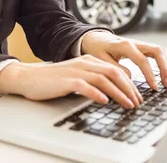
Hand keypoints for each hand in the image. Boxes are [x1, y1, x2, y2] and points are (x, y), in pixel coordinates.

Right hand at [0, 55, 143, 108]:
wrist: (28, 78)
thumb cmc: (52, 81)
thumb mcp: (76, 77)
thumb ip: (92, 81)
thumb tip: (110, 94)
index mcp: (89, 61)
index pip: (115, 70)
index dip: (129, 83)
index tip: (137, 96)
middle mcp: (85, 63)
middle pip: (114, 73)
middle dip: (129, 88)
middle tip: (138, 102)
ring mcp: (76, 71)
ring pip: (104, 79)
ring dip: (119, 93)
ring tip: (128, 104)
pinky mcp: (67, 81)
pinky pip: (86, 86)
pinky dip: (97, 94)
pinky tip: (105, 102)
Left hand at [81, 31, 166, 90]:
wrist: (96, 39)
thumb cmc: (97, 50)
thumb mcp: (101, 60)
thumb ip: (116, 69)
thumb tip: (130, 79)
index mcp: (125, 46)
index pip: (143, 60)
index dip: (150, 75)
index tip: (155, 88)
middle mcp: (135, 43)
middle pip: (157, 51)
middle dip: (165, 67)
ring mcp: (140, 44)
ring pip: (159, 51)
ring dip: (166, 65)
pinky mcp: (142, 47)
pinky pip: (156, 53)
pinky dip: (163, 63)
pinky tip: (165, 74)